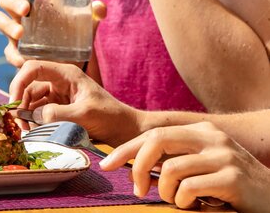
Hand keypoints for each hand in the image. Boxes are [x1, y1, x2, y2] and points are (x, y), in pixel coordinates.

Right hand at [0, 0, 106, 70]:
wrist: (70, 64)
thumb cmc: (73, 36)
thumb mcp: (86, 24)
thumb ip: (93, 14)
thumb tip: (99, 7)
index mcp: (36, 0)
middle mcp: (22, 13)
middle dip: (13, 1)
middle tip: (26, 9)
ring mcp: (15, 32)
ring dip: (6, 25)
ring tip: (21, 34)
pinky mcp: (15, 52)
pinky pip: (7, 51)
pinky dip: (13, 55)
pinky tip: (24, 60)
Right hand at [9, 59, 139, 145]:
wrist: (122, 129)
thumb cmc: (109, 116)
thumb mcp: (85, 115)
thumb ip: (59, 114)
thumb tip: (34, 116)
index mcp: (66, 73)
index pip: (34, 67)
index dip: (19, 81)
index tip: (13, 102)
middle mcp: (59, 80)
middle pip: (29, 85)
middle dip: (20, 103)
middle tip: (19, 126)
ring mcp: (58, 94)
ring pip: (32, 100)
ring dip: (26, 115)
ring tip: (26, 132)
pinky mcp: (58, 108)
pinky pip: (39, 111)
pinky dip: (33, 121)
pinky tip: (33, 132)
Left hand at [100, 122, 269, 211]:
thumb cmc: (232, 188)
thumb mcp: (203, 167)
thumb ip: (176, 161)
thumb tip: (136, 166)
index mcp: (200, 131)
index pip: (155, 133)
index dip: (127, 148)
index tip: (106, 165)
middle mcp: (210, 137)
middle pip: (157, 140)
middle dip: (136, 165)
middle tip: (136, 192)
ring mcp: (222, 155)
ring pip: (171, 169)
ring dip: (167, 194)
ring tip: (180, 203)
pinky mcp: (231, 177)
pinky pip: (190, 189)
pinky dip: (185, 203)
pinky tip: (199, 208)